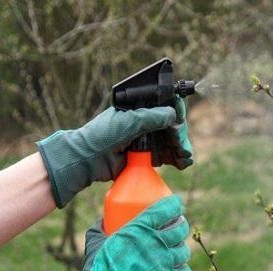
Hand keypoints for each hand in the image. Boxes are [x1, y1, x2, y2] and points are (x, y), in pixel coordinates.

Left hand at [37, 97, 190, 207]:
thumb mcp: (128, 122)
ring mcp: (148, 140)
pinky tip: (183, 162)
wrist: (88, 160)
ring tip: (185, 156)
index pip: (165, 106)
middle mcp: (146, 123)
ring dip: (182, 147)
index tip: (179, 119)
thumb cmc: (102, 135)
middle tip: (181, 144)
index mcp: (140, 109)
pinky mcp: (149, 157)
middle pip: (172, 125)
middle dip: (180, 134)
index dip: (176, 111)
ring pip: (173, 141)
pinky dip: (179, 159)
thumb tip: (173, 115)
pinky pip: (169, 156)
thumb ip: (151, 117)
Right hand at [64, 195, 191, 270]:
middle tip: (178, 228)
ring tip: (177, 251)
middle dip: (181, 226)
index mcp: (140, 228)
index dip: (174, 205)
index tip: (176, 204)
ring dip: (182, 250)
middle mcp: (156, 242)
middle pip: (180, 229)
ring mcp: (163, 262)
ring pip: (184, 251)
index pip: (166, 209)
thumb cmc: (98, 268)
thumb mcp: (96, 241)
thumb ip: (100, 228)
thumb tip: (103, 221)